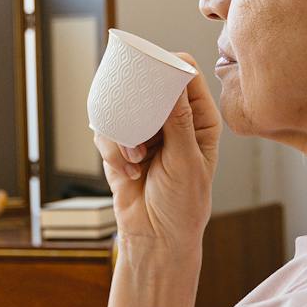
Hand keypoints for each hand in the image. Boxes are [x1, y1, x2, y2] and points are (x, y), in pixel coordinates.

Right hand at [92, 54, 220, 255]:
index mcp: (199, 119)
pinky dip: (113, 150)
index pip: (187, 76)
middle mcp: (173, 120)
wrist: (156, 239)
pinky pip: (107, 131)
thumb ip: (179, 123)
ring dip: (126, 134)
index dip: (170, 67)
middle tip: (137, 117)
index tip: (153, 74)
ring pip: (124, 108)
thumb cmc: (183, 205)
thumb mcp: (186, 162)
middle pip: (151, 85)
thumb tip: (172, 84)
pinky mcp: (120, 145)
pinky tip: (128, 171)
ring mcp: (145, 131)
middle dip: (140, 102)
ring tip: (137, 159)